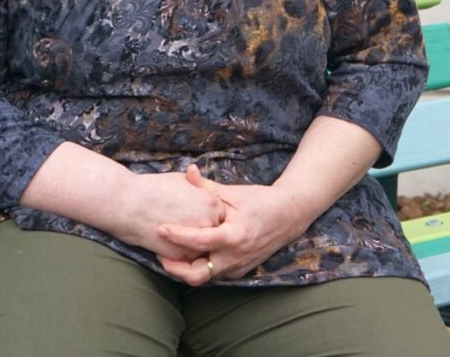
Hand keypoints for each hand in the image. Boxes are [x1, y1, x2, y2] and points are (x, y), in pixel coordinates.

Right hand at [115, 167, 225, 260]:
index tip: (200, 213)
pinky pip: (185, 258)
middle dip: (206, 231)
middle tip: (192, 226)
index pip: (220, 216)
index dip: (209, 216)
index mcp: (213, 205)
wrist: (129, 203)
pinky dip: (180, 253)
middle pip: (214, 234)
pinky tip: (169, 243)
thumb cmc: (155, 188)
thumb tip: (206, 192)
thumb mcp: (184, 182)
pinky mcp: (178, 255)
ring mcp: (194, 242)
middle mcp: (208, 224)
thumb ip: (200, 188)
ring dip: (195, 245)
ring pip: (201, 249)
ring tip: (182, 235)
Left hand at [156, 165, 313, 284]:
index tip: (161, 228)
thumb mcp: (234, 193)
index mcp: (234, 235)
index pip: (199, 241)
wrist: (289, 216)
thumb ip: (207, 187)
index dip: (177, 236)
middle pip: (196, 275)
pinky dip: (200, 267)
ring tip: (171, 254)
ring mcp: (238, 267)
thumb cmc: (261, 201)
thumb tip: (188, 172)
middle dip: (174, 268)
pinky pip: (215, 274)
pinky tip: (191, 255)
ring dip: (185, 269)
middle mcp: (235, 256)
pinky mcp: (240, 271)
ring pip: (204, 278)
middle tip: (160, 254)